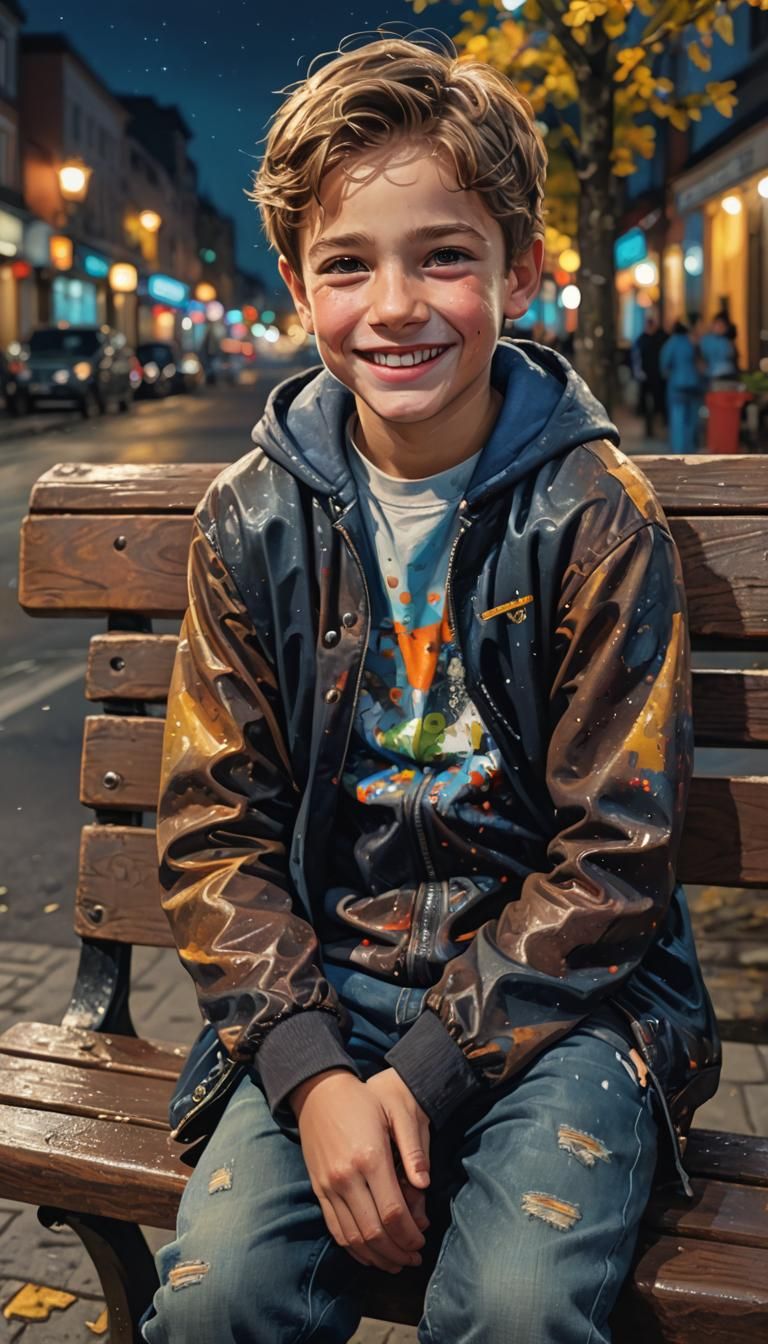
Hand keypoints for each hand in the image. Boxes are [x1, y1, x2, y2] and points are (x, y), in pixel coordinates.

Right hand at [289, 1068, 427, 1273]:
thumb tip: (426, 1185)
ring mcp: (329, 1186)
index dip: (410, 1235)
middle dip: (397, 1252)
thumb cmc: (362, 1100)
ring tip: (396, 1263)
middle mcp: (347, 1177)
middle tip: (414, 1258)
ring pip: (353, 1237)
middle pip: (374, 1232)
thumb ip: (413, 1148)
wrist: (319, 1093)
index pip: (392, 1212)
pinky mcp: (318, 1190)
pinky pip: (335, 1229)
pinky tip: (369, 1254)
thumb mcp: (394, 1111)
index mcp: (370, 1158)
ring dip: (377, 1257)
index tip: (422, 1242)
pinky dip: (354, 1248)